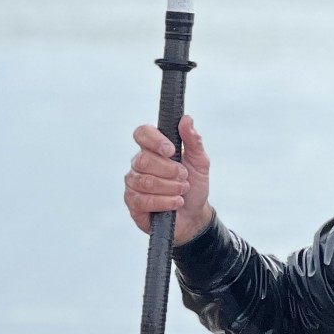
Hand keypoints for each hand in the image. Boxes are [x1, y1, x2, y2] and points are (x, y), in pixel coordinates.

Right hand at [123, 114, 212, 243]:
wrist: (194, 214)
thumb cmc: (194, 185)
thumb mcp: (200, 162)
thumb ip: (193, 140)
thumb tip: (186, 119)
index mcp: (153, 148)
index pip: (142, 133)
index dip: (154, 140)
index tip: (171, 150)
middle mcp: (139, 163)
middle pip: (144, 160)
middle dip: (170, 170)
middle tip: (184, 177)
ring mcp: (133, 183)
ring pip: (145, 181)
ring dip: (170, 187)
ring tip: (182, 190)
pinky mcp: (133, 203)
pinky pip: (143, 200)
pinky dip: (164, 202)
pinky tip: (175, 203)